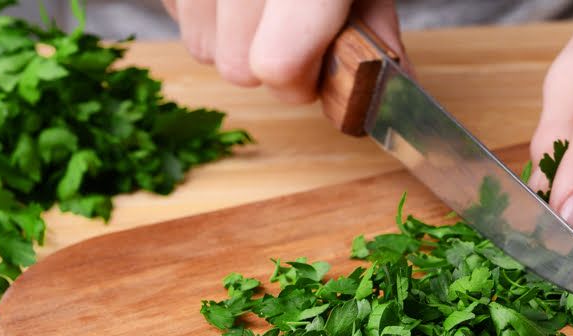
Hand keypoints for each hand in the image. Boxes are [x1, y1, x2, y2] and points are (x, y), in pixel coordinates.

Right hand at [162, 0, 405, 103]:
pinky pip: (176, 12)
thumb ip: (375, 29)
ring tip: (260, 3)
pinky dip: (204, 10)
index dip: (299, 80)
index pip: (276, 66)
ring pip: (202, 47)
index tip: (316, 66)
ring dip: (232, 38)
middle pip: (235, 68)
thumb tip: (395, 90)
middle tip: (291, 29)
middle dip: (267, 62)